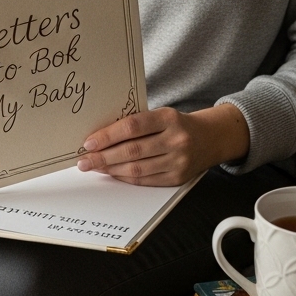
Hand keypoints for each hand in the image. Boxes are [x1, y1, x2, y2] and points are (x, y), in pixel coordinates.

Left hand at [76, 103, 249, 185]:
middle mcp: (176, 140)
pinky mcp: (178, 178)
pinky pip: (146, 180)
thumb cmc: (177, 124)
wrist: (210, 138)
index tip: (89, 142)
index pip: (132, 127)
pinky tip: (113, 173)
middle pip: (132, 151)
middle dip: (104, 157)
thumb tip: (101, 135)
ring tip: (95, 167)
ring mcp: (179, 161)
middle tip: (85, 160)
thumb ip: (136, 123)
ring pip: (138, 169)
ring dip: (111, 169)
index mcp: (168, 118)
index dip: (108, 135)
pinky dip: (126, 178)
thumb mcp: (161, 114)